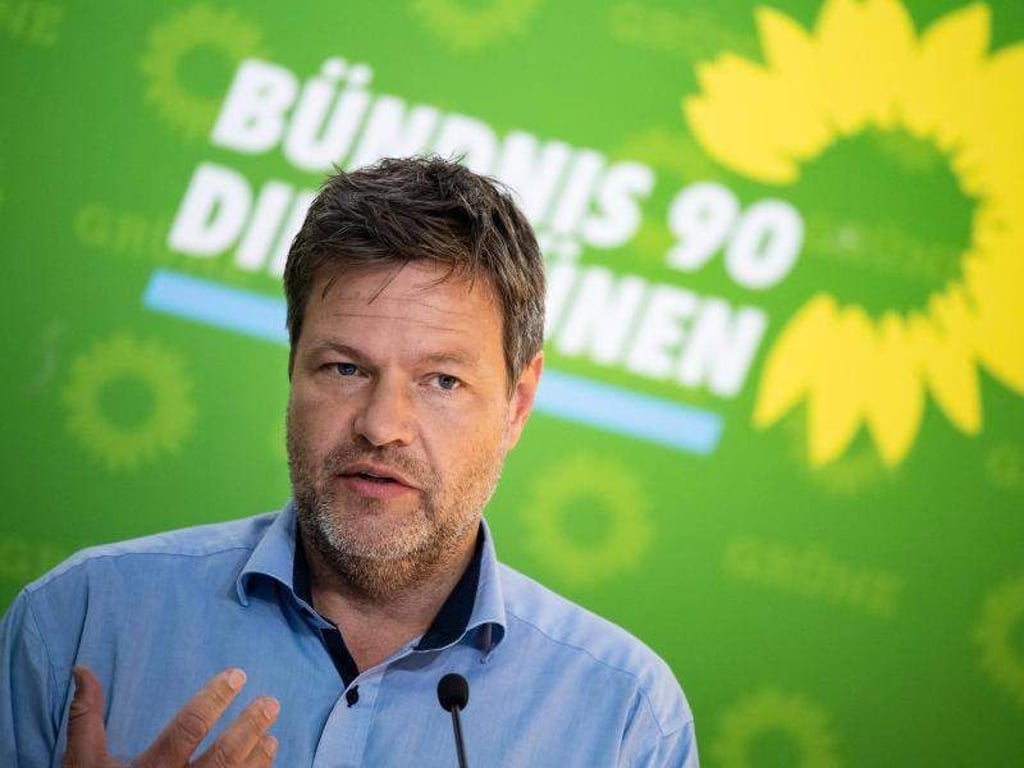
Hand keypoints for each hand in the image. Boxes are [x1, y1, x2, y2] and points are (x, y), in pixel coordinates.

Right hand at [62, 665, 279, 767]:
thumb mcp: (83, 763)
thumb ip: (86, 718)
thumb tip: (82, 670)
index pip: (188, 728)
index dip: (213, 699)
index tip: (237, 675)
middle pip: (222, 757)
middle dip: (249, 727)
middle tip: (271, 702)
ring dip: (256, 758)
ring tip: (272, 736)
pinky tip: (265, 766)